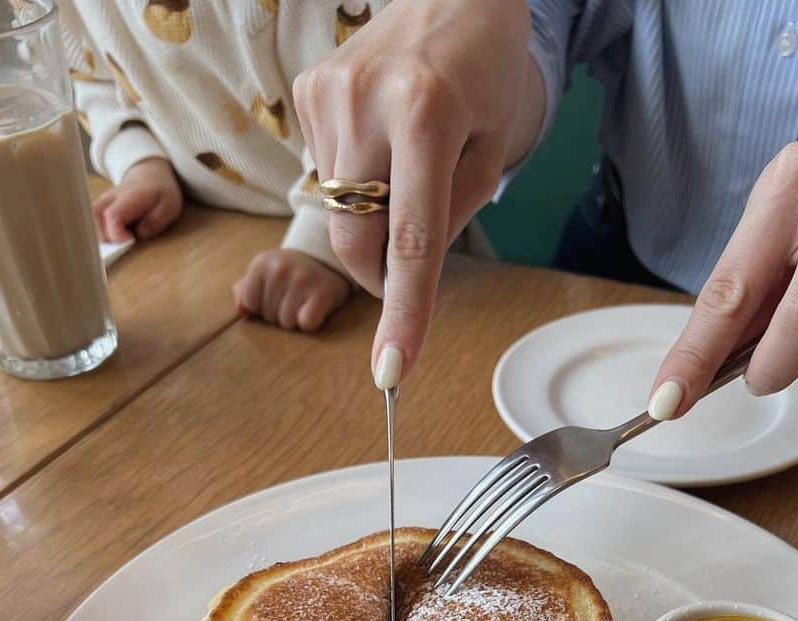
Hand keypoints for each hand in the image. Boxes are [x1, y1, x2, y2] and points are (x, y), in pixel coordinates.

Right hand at [93, 159, 183, 243]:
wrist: (149, 176)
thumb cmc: (161, 194)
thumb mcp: (170, 207)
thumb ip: (155, 221)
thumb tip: (139, 234)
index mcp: (129, 197)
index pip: (112, 216)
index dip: (117, 234)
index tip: (130, 241)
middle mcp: (111, 197)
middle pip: (96, 219)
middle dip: (109, 238)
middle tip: (126, 242)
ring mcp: (102, 200)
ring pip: (90, 220)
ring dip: (101, 237)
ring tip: (117, 243)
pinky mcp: (99, 206)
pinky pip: (92, 221)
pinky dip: (99, 233)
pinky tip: (111, 239)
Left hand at [232, 249, 352, 330]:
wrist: (327, 260)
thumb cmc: (290, 274)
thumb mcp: (264, 273)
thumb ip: (245, 290)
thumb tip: (241, 310)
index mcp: (261, 263)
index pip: (250, 304)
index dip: (261, 307)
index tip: (274, 297)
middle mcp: (280, 269)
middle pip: (269, 316)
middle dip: (279, 314)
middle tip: (293, 299)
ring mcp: (301, 280)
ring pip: (287, 323)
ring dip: (295, 321)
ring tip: (303, 304)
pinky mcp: (322, 293)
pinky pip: (307, 324)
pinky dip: (310, 324)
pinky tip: (314, 310)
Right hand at [292, 0, 539, 385]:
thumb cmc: (485, 70)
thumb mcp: (491, 147)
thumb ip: (451, 217)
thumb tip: (402, 275)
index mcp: (427, 115)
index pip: (411, 242)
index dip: (403, 315)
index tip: (391, 373)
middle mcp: (367, 103)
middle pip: (356, 241)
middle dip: (379, 273)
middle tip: (408, 262)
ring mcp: (327, 95)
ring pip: (339, 211)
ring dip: (371, 213)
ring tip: (405, 158)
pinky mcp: (307, 91)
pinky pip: (326, 171)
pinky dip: (355, 176)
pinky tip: (379, 135)